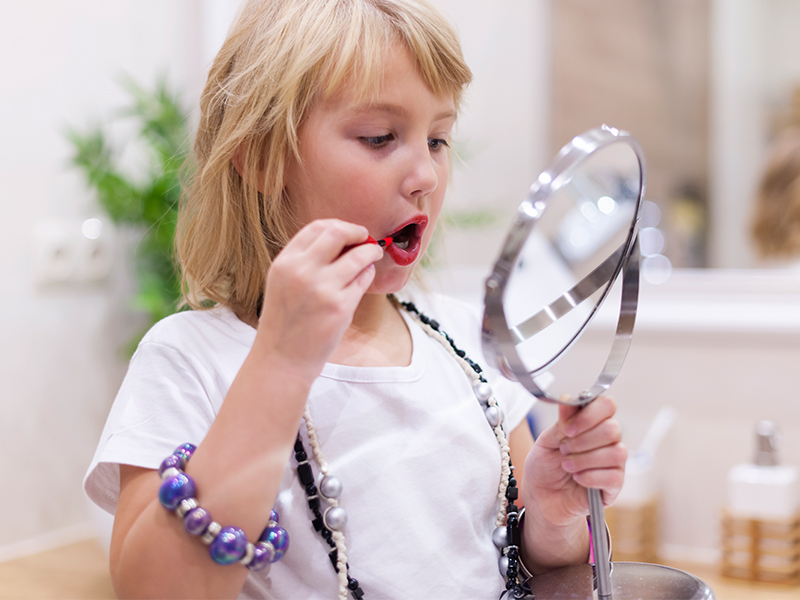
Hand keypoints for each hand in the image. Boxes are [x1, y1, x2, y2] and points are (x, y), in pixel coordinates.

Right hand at [255, 219, 383, 379]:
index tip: (349, 231)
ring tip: (373, 254)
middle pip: (338, 233)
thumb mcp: (283, 282)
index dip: (338, 225)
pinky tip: (365, 276)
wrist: (282, 359)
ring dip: (370, 251)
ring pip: (358, 255)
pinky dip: (368, 273)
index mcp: (285, 263)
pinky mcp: (341, 307)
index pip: (316, 228)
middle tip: (366, 238)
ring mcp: (322, 289)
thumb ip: (304, 260)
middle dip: (357, 232)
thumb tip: (341, 237)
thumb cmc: (285, 321)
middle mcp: (302, 272)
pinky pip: (363, 279)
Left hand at [522, 396, 626, 526]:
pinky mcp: (614, 487)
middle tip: (564, 448)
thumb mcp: (546, 441)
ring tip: (566, 465)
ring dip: (585, 459)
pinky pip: (614, 477)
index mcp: (592, 424)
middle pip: (614, 429)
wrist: (540, 497)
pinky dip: (590, 477)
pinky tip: (577, 478)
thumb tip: (569, 397)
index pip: (607, 405)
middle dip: (584, 440)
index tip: (569, 428)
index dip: (590, 414)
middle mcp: (607, 441)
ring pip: (617, 453)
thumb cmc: (545, 466)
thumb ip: (560, 422)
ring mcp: (613, 464)